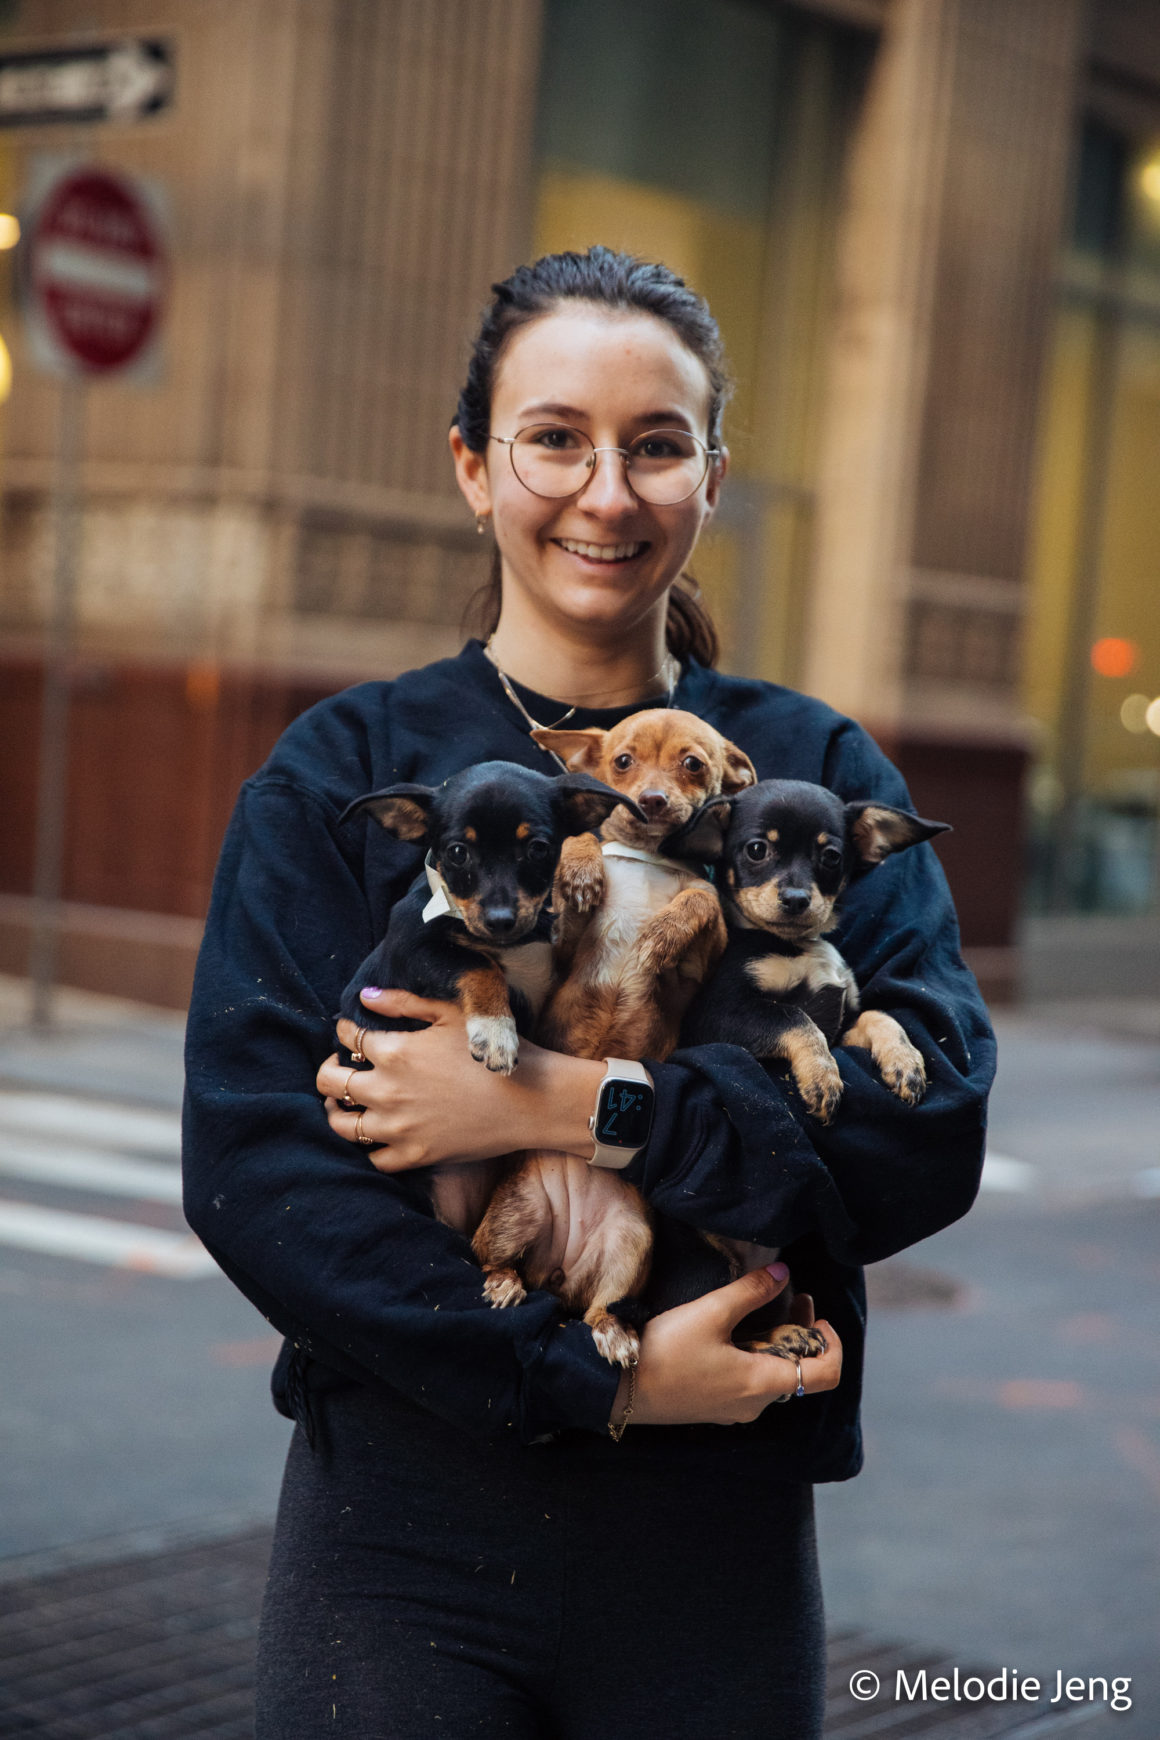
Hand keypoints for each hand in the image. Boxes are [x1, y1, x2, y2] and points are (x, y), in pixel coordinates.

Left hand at [316, 988, 603, 1170]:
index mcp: (394, 1051)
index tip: (351, 1031)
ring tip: (343, 1102)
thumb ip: (403, 1003)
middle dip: (328, 1069)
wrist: (531, 1100)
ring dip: (336, 1110)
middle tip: (337, 1066)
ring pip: (341, 1124)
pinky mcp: (414, 1155)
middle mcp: (386, 1091)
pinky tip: (373, 1133)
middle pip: (329, 1082)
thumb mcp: (451, 1014)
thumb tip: (365, 996)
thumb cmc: (494, 1052)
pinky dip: (367, 1146)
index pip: (347, 1038)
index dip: (345, 1031)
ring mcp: (398, 1127)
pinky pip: (372, 1158)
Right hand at [614, 1265, 842, 1426]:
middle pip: (801, 1371)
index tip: (819, 1315)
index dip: (833, 1342)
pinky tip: (735, 1331)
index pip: (827, 1373)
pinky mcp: (714, 1406)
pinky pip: (751, 1381)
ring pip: (774, 1375)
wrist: (617, 1389)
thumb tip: (784, 1272)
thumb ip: (751, 1291)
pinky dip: (756, 1354)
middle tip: (793, 1297)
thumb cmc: (665, 1352)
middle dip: (803, 1331)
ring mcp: (734, 1408)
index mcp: (763, 1382)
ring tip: (764, 1308)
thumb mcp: (710, 1312)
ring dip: (777, 1340)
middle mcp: (755, 1402)